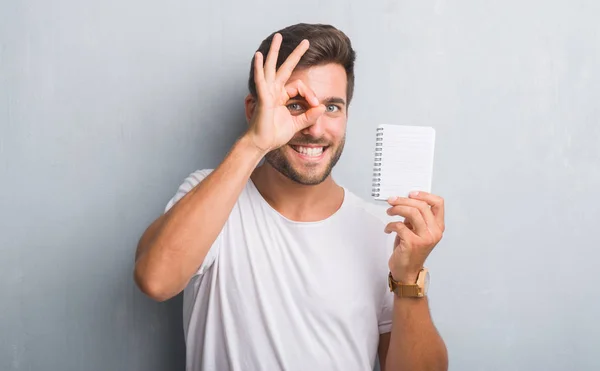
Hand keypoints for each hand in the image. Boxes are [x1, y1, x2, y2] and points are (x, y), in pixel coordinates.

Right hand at [246, 33, 325, 151]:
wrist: (261, 144)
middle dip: (295, 54)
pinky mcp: (263, 99)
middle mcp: (273, 91)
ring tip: (278, 37)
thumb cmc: (273, 135)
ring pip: (271, 68)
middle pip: (285, 67)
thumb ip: (309, 116)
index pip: (299, 86)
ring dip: (274, 52)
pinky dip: (259, 69)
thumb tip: (322, 108)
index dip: (310, 94)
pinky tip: (259, 57)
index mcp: (281, 96)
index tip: (315, 105)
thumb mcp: (296, 125)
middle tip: (305, 41)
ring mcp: (267, 93)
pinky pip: (261, 81)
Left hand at [384, 192, 444, 282]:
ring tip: (389, 211)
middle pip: (421, 206)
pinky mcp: (412, 243)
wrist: (407, 272)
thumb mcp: (417, 231)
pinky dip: (390, 225)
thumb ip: (416, 218)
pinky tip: (388, 229)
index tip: (411, 193)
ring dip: (397, 209)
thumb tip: (405, 201)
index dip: (424, 195)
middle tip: (392, 200)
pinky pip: (399, 226)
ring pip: (412, 212)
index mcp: (438, 227)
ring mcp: (424, 238)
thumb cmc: (410, 251)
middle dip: (403, 200)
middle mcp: (434, 232)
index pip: (438, 204)